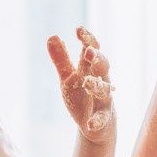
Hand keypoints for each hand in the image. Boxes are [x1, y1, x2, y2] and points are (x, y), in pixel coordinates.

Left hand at [47, 27, 115, 144]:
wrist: (96, 126)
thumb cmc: (82, 96)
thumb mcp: (68, 78)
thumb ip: (61, 59)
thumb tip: (52, 36)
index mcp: (91, 70)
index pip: (92, 50)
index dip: (87, 40)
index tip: (79, 30)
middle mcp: (101, 82)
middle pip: (103, 67)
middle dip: (97, 59)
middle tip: (88, 52)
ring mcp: (104, 100)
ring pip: (105, 91)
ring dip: (97, 86)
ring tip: (87, 82)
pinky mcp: (103, 118)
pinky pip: (102, 118)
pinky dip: (97, 120)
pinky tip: (90, 123)